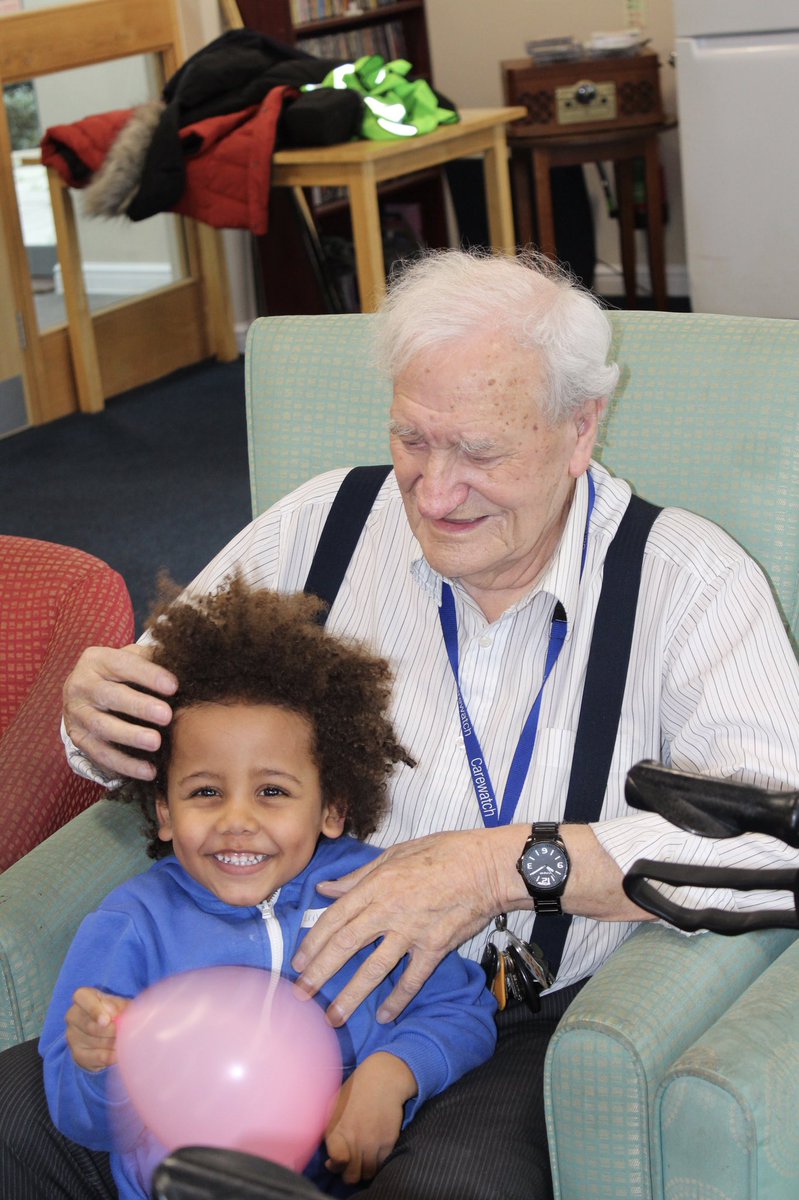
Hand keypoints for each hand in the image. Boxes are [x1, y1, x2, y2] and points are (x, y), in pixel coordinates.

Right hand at [63, 644, 176, 779]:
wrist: (83, 692)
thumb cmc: (118, 674)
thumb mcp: (131, 659)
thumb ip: (152, 660)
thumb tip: (184, 668)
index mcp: (96, 660)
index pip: (123, 665)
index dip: (148, 675)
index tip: (173, 686)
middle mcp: (81, 685)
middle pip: (110, 696)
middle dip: (139, 706)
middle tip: (166, 715)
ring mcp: (77, 713)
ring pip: (102, 726)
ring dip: (131, 736)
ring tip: (156, 743)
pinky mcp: (78, 738)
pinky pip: (101, 754)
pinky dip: (125, 764)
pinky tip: (148, 770)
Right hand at [66, 987, 130, 1071]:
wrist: (103, 1033)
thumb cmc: (113, 1012)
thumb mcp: (118, 1003)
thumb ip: (119, 1005)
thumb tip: (116, 1014)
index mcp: (82, 997)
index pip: (82, 997)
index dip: (94, 1009)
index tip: (107, 1020)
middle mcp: (73, 1015)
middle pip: (89, 1024)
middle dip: (110, 1030)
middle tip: (123, 1033)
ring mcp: (72, 1036)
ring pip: (93, 1041)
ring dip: (111, 1043)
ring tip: (126, 1043)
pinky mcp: (77, 1054)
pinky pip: (94, 1057)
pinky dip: (109, 1056)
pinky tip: (118, 1055)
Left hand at [293, 828, 507, 1024]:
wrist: (488, 866)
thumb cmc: (444, 853)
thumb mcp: (396, 853)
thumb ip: (358, 876)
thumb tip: (326, 888)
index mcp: (376, 885)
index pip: (334, 918)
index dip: (313, 942)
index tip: (298, 963)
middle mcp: (388, 910)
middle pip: (345, 946)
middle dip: (320, 973)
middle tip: (302, 995)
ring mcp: (411, 931)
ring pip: (373, 969)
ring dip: (351, 996)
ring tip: (334, 1017)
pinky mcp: (434, 947)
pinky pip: (411, 979)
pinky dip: (397, 999)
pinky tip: (384, 1015)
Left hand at [324, 1053, 415, 1183]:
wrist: (382, 1078)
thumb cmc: (355, 1090)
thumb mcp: (332, 1106)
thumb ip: (328, 1131)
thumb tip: (328, 1159)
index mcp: (337, 1131)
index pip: (336, 1164)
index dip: (335, 1166)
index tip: (337, 1161)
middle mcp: (354, 1140)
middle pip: (352, 1176)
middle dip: (351, 1173)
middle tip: (352, 1164)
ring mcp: (373, 1143)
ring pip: (369, 1174)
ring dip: (366, 1169)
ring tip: (364, 1158)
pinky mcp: (389, 1142)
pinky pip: (383, 1165)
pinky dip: (379, 1163)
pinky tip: (376, 1152)